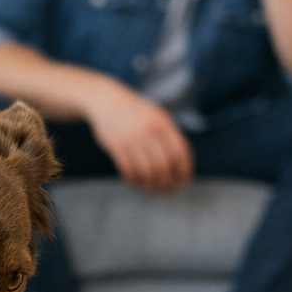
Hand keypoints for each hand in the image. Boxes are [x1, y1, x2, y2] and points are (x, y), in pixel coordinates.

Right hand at [81, 79, 193, 193]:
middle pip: (164, 165)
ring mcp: (131, 139)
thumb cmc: (136, 113)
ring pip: (146, 171)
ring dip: (152, 185)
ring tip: (155, 189)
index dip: (185, 170)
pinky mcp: (116, 146)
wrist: (107, 102)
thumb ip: (171, 136)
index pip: (180, 152)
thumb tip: (183, 165)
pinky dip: (135, 182)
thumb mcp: (158, 116)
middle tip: (169, 190)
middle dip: (168, 182)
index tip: (185, 181)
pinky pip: (129, 171)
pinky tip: (139, 184)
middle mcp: (148, 131)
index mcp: (163, 124)